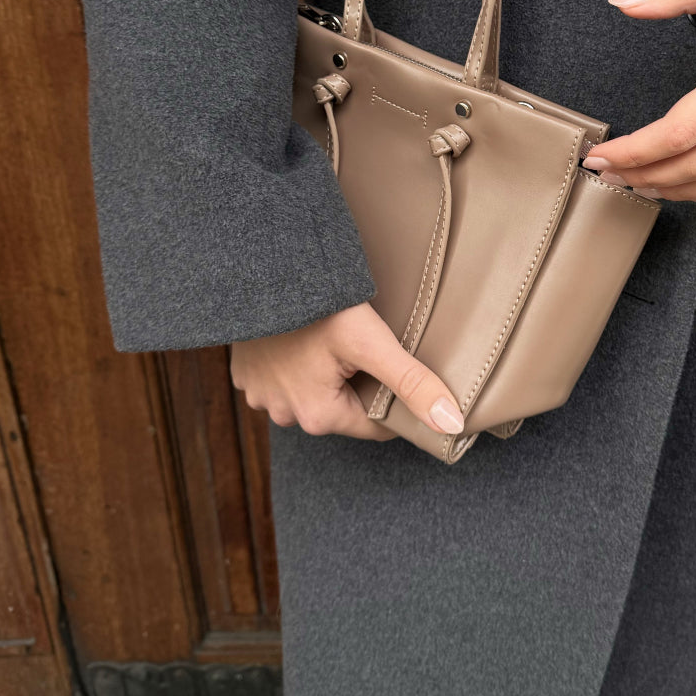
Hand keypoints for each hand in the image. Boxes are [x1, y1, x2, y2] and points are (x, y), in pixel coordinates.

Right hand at [230, 301, 464, 438]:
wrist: (263, 271)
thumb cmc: (318, 306)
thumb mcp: (371, 342)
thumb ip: (412, 382)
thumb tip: (451, 423)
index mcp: (318, 417)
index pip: (375, 424)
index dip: (395, 400)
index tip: (401, 371)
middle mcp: (284, 415)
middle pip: (343, 408)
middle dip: (359, 384)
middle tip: (368, 347)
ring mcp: (260, 395)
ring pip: (311, 394)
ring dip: (325, 375)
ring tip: (335, 340)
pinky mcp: (244, 374)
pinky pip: (280, 378)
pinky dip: (294, 364)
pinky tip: (304, 338)